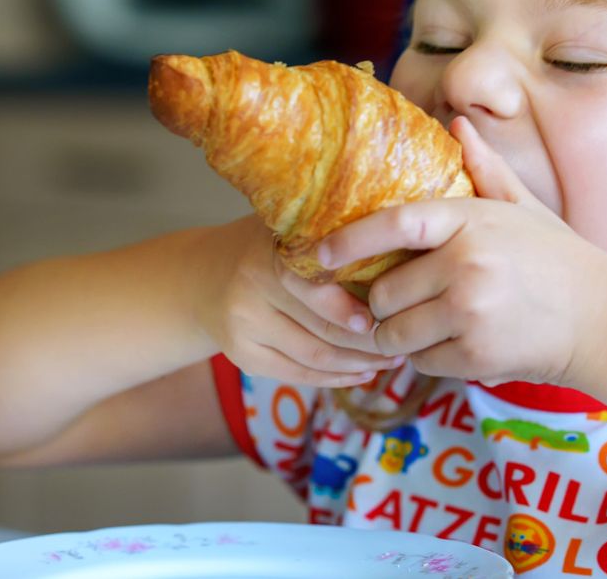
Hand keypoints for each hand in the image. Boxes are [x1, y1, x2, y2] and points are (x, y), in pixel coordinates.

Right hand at [196, 215, 404, 386]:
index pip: (318, 287)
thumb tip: (396, 241)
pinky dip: (335, 378)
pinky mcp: (242, 357)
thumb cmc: (264, 246)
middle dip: (370, 340)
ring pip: (315, 355)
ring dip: (359, 363)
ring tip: (392, 359)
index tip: (390, 313)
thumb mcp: (288, 227)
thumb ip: (329, 234)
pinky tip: (362, 374)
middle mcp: (250, 290)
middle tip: (404, 338)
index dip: (354, 306)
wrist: (202, 276)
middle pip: (323, 327)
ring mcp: (243, 327)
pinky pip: (297, 374)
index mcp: (267, 254)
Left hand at [315, 116, 606, 387]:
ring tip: (425, 325)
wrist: (605, 319)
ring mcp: (469, 311)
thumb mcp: (523, 207)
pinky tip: (454, 345)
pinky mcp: (476, 354)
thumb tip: (456, 123)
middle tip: (398, 303)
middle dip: (383, 303)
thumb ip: (485, 168)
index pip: (392, 224)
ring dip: (400, 335)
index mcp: (470, 221)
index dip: (350, 240)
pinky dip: (428, 358)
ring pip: (395, 332)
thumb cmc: (558, 259)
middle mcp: (466, 264)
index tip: (321, 253)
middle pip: (384, 292)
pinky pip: (421, 361)